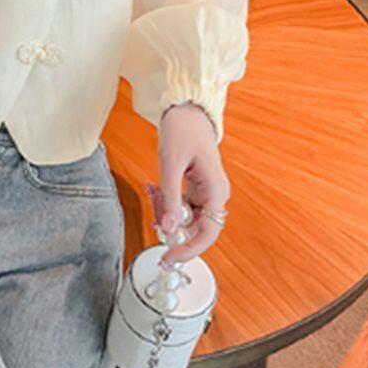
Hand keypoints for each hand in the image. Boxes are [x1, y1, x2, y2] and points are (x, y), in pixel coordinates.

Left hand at [148, 102, 229, 265]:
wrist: (187, 109)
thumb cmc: (183, 129)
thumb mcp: (171, 163)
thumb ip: (169, 197)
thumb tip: (167, 228)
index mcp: (216, 190)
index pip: (208, 233)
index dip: (188, 249)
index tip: (168, 257)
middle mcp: (215, 194)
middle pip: (194, 227)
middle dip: (170, 224)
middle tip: (151, 216)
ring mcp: (206, 191)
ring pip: (185, 216)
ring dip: (165, 210)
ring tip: (151, 190)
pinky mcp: (196, 187)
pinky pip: (181, 204)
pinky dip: (165, 200)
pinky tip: (154, 188)